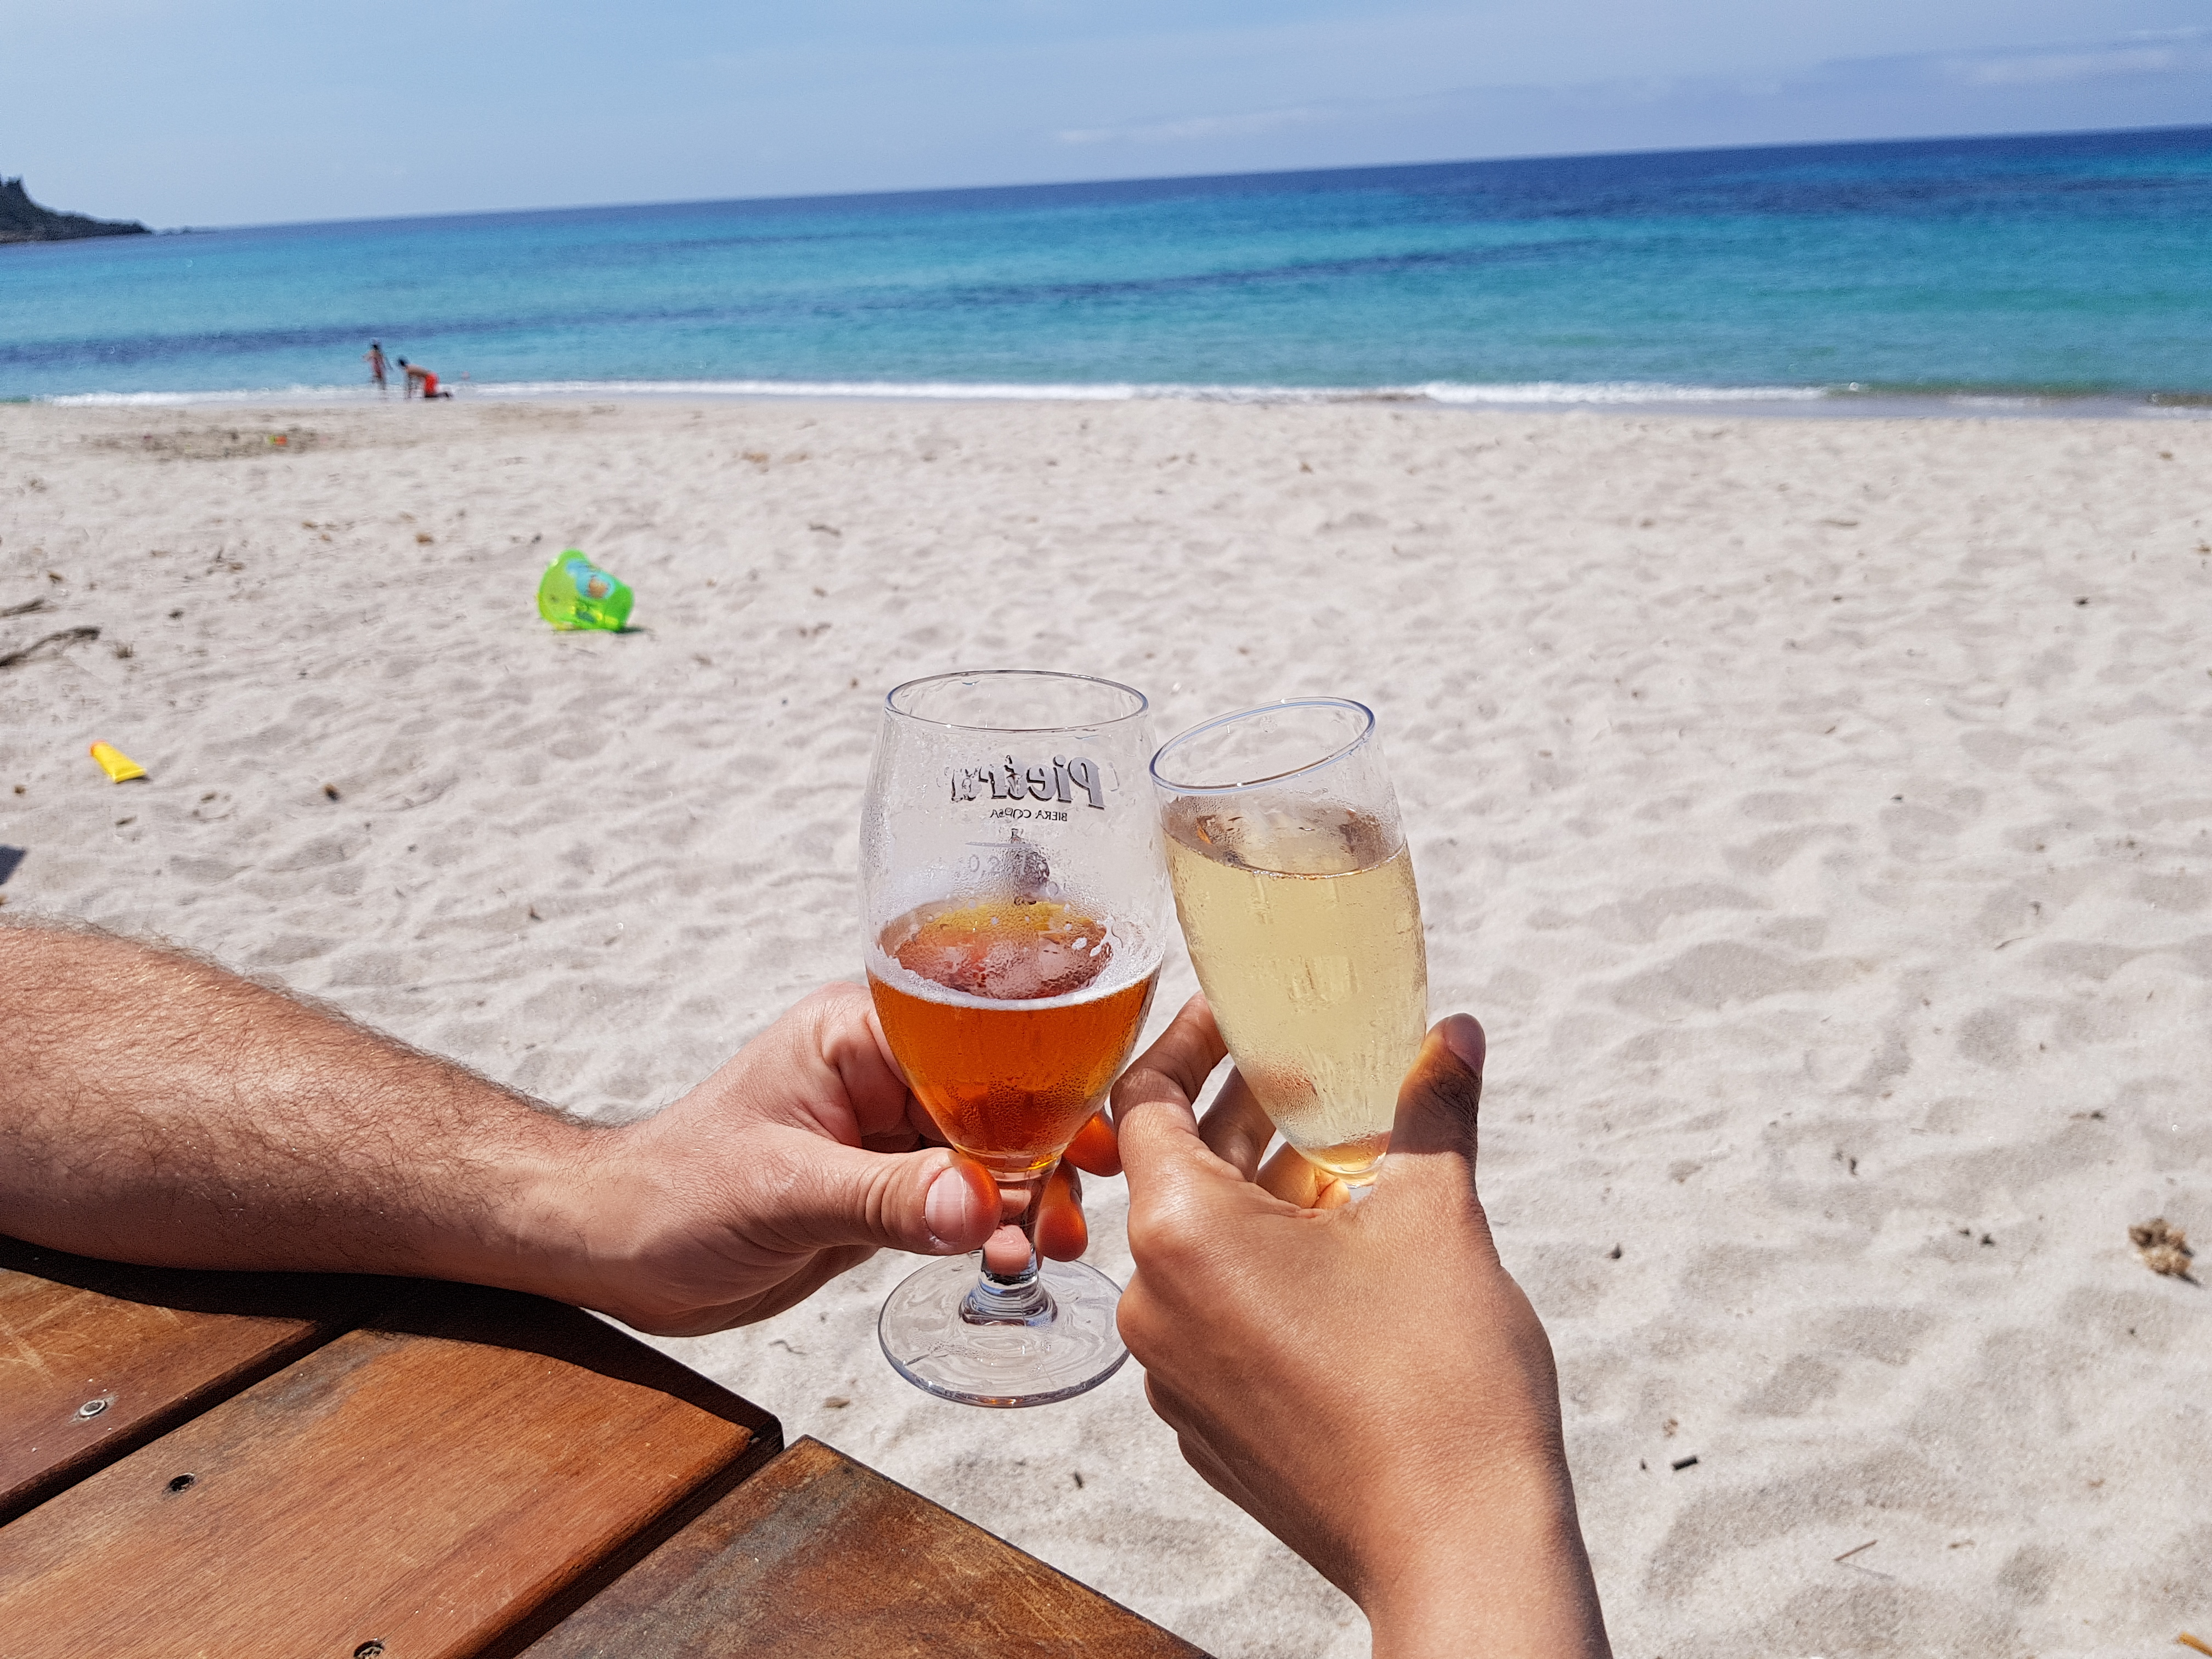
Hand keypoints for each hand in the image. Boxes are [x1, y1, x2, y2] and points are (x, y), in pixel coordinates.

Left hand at [547, 981, 1115, 1335]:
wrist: (616, 1250)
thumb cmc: (669, 1192)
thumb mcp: (784, 1193)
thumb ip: (886, 1198)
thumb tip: (978, 1202)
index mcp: (859, 1033)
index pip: (978, 1037)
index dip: (1043, 1083)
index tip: (1090, 1131)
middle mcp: (885, 1072)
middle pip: (999, 1094)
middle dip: (1048, 1146)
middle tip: (1082, 1198)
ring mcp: (888, 1130)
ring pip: (991, 1150)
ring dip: (1029, 1192)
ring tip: (1053, 1239)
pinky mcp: (887, 1186)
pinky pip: (963, 1197)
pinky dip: (995, 1223)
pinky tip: (1012, 1253)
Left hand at [1112, 998, 1609, 1658]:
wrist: (1458, 1547)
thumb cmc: (1438, 1385)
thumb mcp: (1438, 1216)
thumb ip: (1433, 1108)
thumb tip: (1452, 1035)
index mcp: (1182, 1234)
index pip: (1147, 1100)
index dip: (1190, 1042)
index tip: (1237, 1015)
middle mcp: (1153, 1304)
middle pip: (1175, 1171)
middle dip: (1245, 1115)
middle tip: (1311, 1070)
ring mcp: (1176, 1375)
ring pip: (1200, 1248)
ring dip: (1262, 1194)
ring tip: (1344, 1158)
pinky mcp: (1209, 1428)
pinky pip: (1215, 1318)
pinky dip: (1263, 1270)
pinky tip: (1341, 1257)